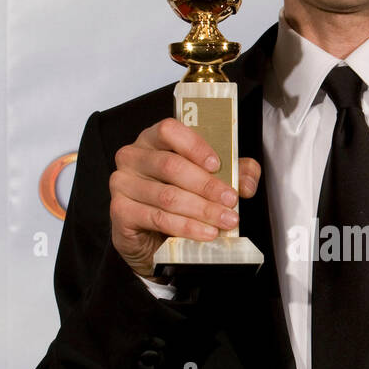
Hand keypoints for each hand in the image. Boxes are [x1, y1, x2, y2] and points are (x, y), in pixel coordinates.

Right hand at [109, 117, 261, 279]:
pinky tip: (205, 233)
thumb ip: (233, 172)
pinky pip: (157, 217)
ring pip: (167, 195)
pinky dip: (186, 227)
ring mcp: (122, 183)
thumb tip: (248, 180)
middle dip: (207, 186)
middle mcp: (133, 157)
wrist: (151, 238)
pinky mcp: (120, 210)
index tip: (218, 164)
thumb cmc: (178, 200)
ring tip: (225, 221)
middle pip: (171, 166)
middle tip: (231, 201)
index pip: (169, 130)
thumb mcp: (209, 181)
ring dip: (202, 210)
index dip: (195, 146)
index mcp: (153, 140)